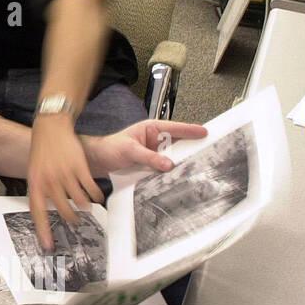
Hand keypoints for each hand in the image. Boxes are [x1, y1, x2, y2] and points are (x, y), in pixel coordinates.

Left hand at [27, 115, 101, 249]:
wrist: (50, 128)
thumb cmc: (42, 150)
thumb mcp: (35, 171)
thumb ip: (41, 189)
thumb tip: (46, 209)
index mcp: (35, 184)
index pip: (38, 213)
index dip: (43, 230)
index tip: (48, 245)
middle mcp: (49, 181)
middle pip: (63, 210)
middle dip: (71, 218)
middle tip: (76, 221)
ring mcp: (64, 174)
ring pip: (79, 201)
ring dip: (85, 207)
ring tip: (86, 207)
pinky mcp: (79, 167)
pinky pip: (90, 188)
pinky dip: (95, 194)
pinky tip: (96, 195)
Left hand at [83, 119, 208, 180]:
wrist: (98, 161)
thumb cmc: (110, 148)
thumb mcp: (129, 150)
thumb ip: (148, 157)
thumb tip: (168, 164)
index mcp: (152, 129)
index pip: (175, 128)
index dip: (191, 130)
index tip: (205, 133)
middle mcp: (157, 140)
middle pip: (179, 144)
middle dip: (191, 149)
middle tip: (207, 154)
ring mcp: (156, 154)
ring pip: (175, 158)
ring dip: (183, 163)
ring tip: (197, 167)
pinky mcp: (154, 166)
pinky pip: (167, 169)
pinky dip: (173, 172)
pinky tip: (180, 177)